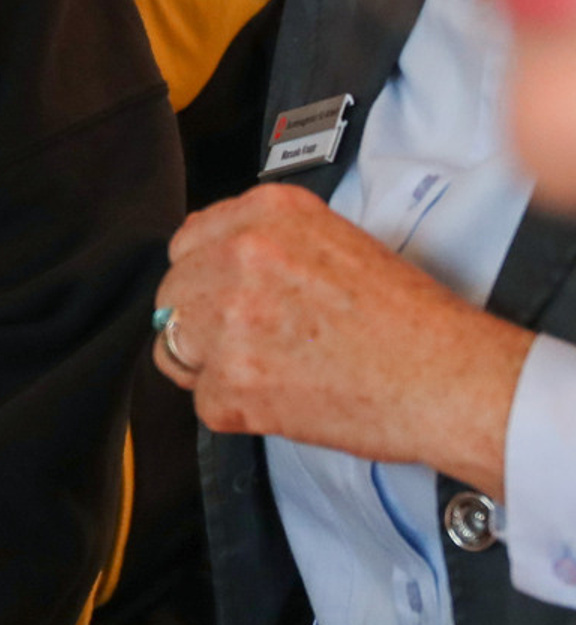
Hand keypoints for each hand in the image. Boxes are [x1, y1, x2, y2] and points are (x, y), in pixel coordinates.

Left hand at [155, 183, 531, 491]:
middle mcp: (240, 258)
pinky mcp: (231, 384)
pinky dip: (236, 409)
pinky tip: (284, 397)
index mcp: (267, 214)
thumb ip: (266, 242)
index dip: (204, 276)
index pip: (187, 242)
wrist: (450, 380)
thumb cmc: (412, 321)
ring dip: (210, 364)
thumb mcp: (336, 242)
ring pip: (174, 347)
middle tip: (254, 341)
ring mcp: (229, 322)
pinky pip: (203, 400)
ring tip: (270, 369)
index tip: (224, 295)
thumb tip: (211, 261)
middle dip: (201, 321)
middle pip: (172, 295)